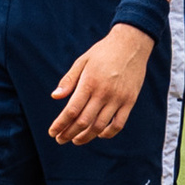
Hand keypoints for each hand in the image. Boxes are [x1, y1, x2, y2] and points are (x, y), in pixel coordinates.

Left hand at [50, 22, 151, 143]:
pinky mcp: (130, 101)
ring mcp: (118, 98)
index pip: (71, 110)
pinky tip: (99, 134)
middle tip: (60, 139)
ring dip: (86, 137)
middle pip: (83, 121)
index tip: (52, 132)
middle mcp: (103, 93)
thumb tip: (55, 96)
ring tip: (76, 140)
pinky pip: (118, 124)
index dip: (60, 124)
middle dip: (69, 133)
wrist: (131, 44)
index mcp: (89, 82)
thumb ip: (69, 80)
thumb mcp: (82, 61)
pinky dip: (108, 133)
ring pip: (100, 126)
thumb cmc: (103, 52)